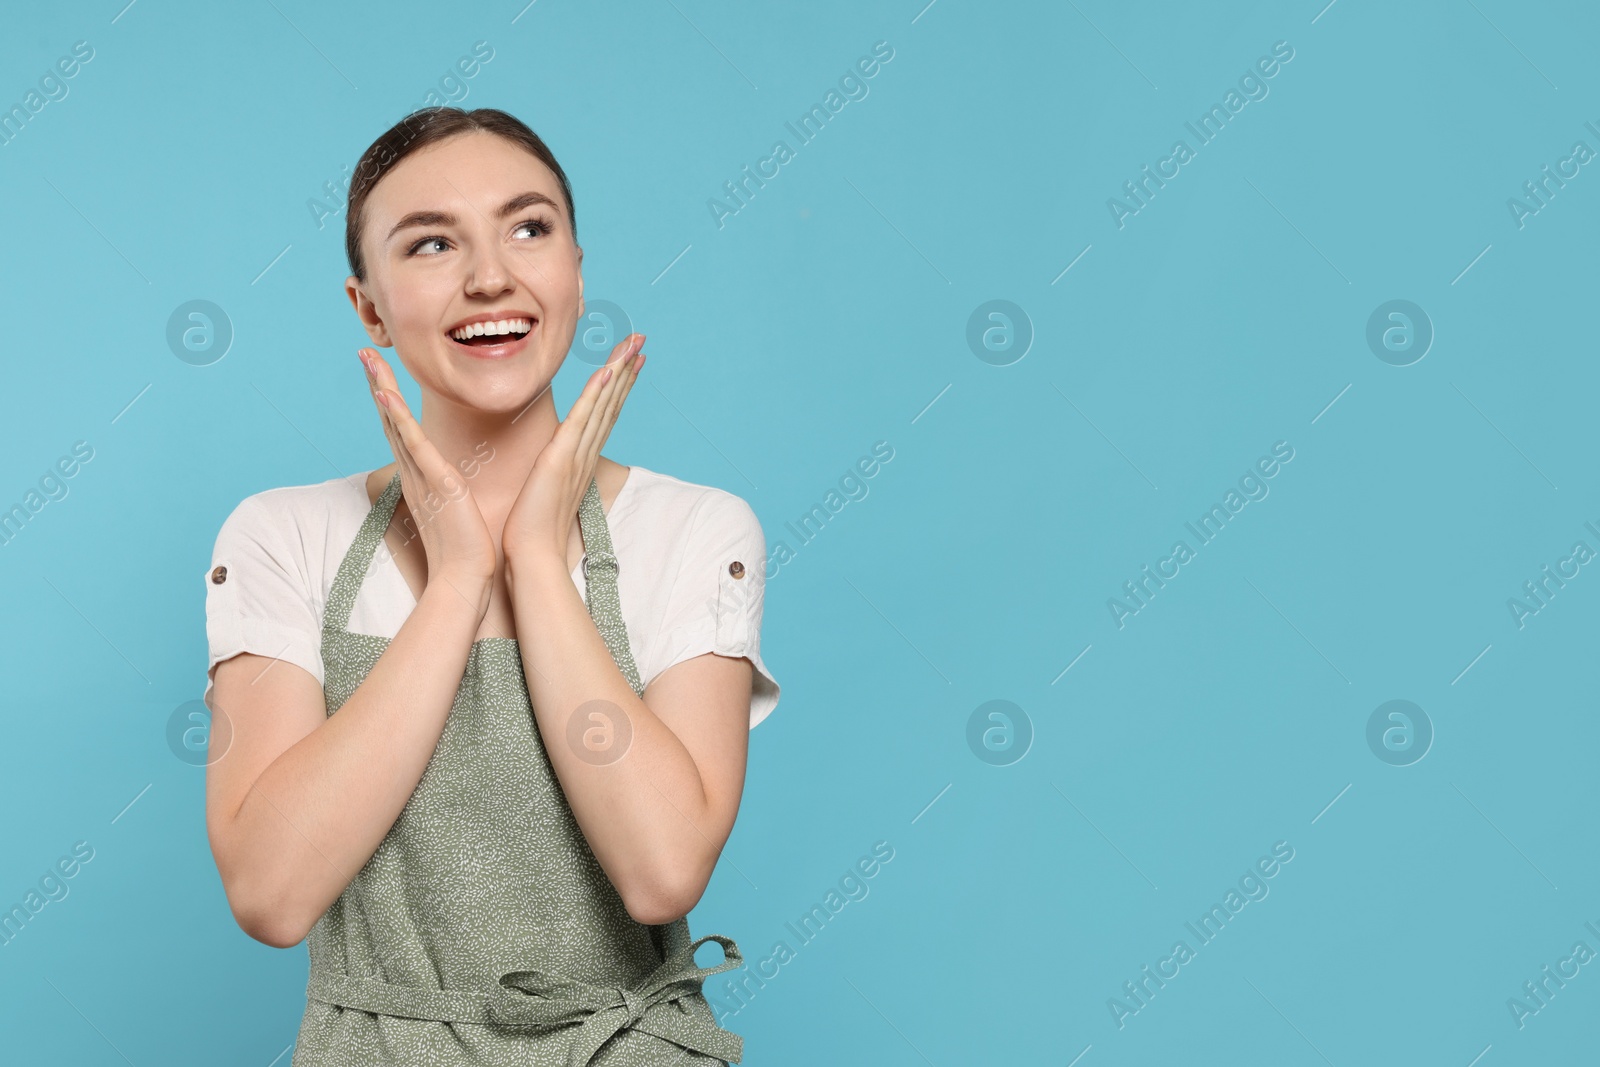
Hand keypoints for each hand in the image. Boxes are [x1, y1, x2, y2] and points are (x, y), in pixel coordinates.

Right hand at [361, 348, 497, 606]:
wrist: (464, 578)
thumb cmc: (465, 549)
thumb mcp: (456, 510)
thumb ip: (451, 493)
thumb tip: (455, 485)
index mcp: (421, 477)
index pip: (402, 431)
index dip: (390, 401)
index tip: (381, 374)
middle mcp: (414, 473)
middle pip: (391, 420)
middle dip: (378, 384)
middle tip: (365, 352)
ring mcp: (422, 476)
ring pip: (397, 424)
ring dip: (382, 389)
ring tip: (370, 359)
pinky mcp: (435, 482)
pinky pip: (413, 445)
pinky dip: (399, 419)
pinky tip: (387, 396)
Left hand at [502, 333, 644, 565]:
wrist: (532, 557)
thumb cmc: (531, 533)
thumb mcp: (541, 496)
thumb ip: (548, 477)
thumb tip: (545, 470)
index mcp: (580, 462)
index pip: (603, 416)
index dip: (618, 387)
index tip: (629, 363)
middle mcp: (585, 455)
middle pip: (611, 404)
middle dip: (627, 370)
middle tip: (641, 341)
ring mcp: (576, 455)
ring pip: (603, 405)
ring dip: (619, 372)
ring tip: (633, 344)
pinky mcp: (562, 458)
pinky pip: (582, 419)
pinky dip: (596, 394)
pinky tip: (606, 371)